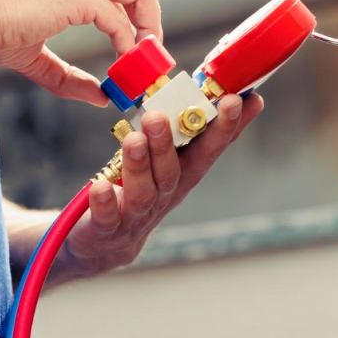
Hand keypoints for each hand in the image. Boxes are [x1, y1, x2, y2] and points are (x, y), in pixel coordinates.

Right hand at [0, 0, 161, 105]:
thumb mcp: (34, 58)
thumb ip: (69, 77)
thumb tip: (101, 97)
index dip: (131, 21)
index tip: (134, 53)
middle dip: (150, 22)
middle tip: (149, 58)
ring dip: (148, 29)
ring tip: (143, 62)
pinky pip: (117, 18)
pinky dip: (126, 42)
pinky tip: (120, 63)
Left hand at [57, 93, 263, 279]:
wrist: (107, 244)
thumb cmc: (139, 192)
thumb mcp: (168, 163)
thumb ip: (189, 132)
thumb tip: (229, 93)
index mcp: (181, 177)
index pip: (207, 151)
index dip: (225, 128)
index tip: (237, 100)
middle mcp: (163, 197)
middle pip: (172, 172)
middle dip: (168, 144)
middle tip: (159, 116)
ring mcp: (135, 216)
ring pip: (142, 193)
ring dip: (139, 166)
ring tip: (133, 139)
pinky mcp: (106, 230)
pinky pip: (106, 218)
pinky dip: (105, 202)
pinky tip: (101, 186)